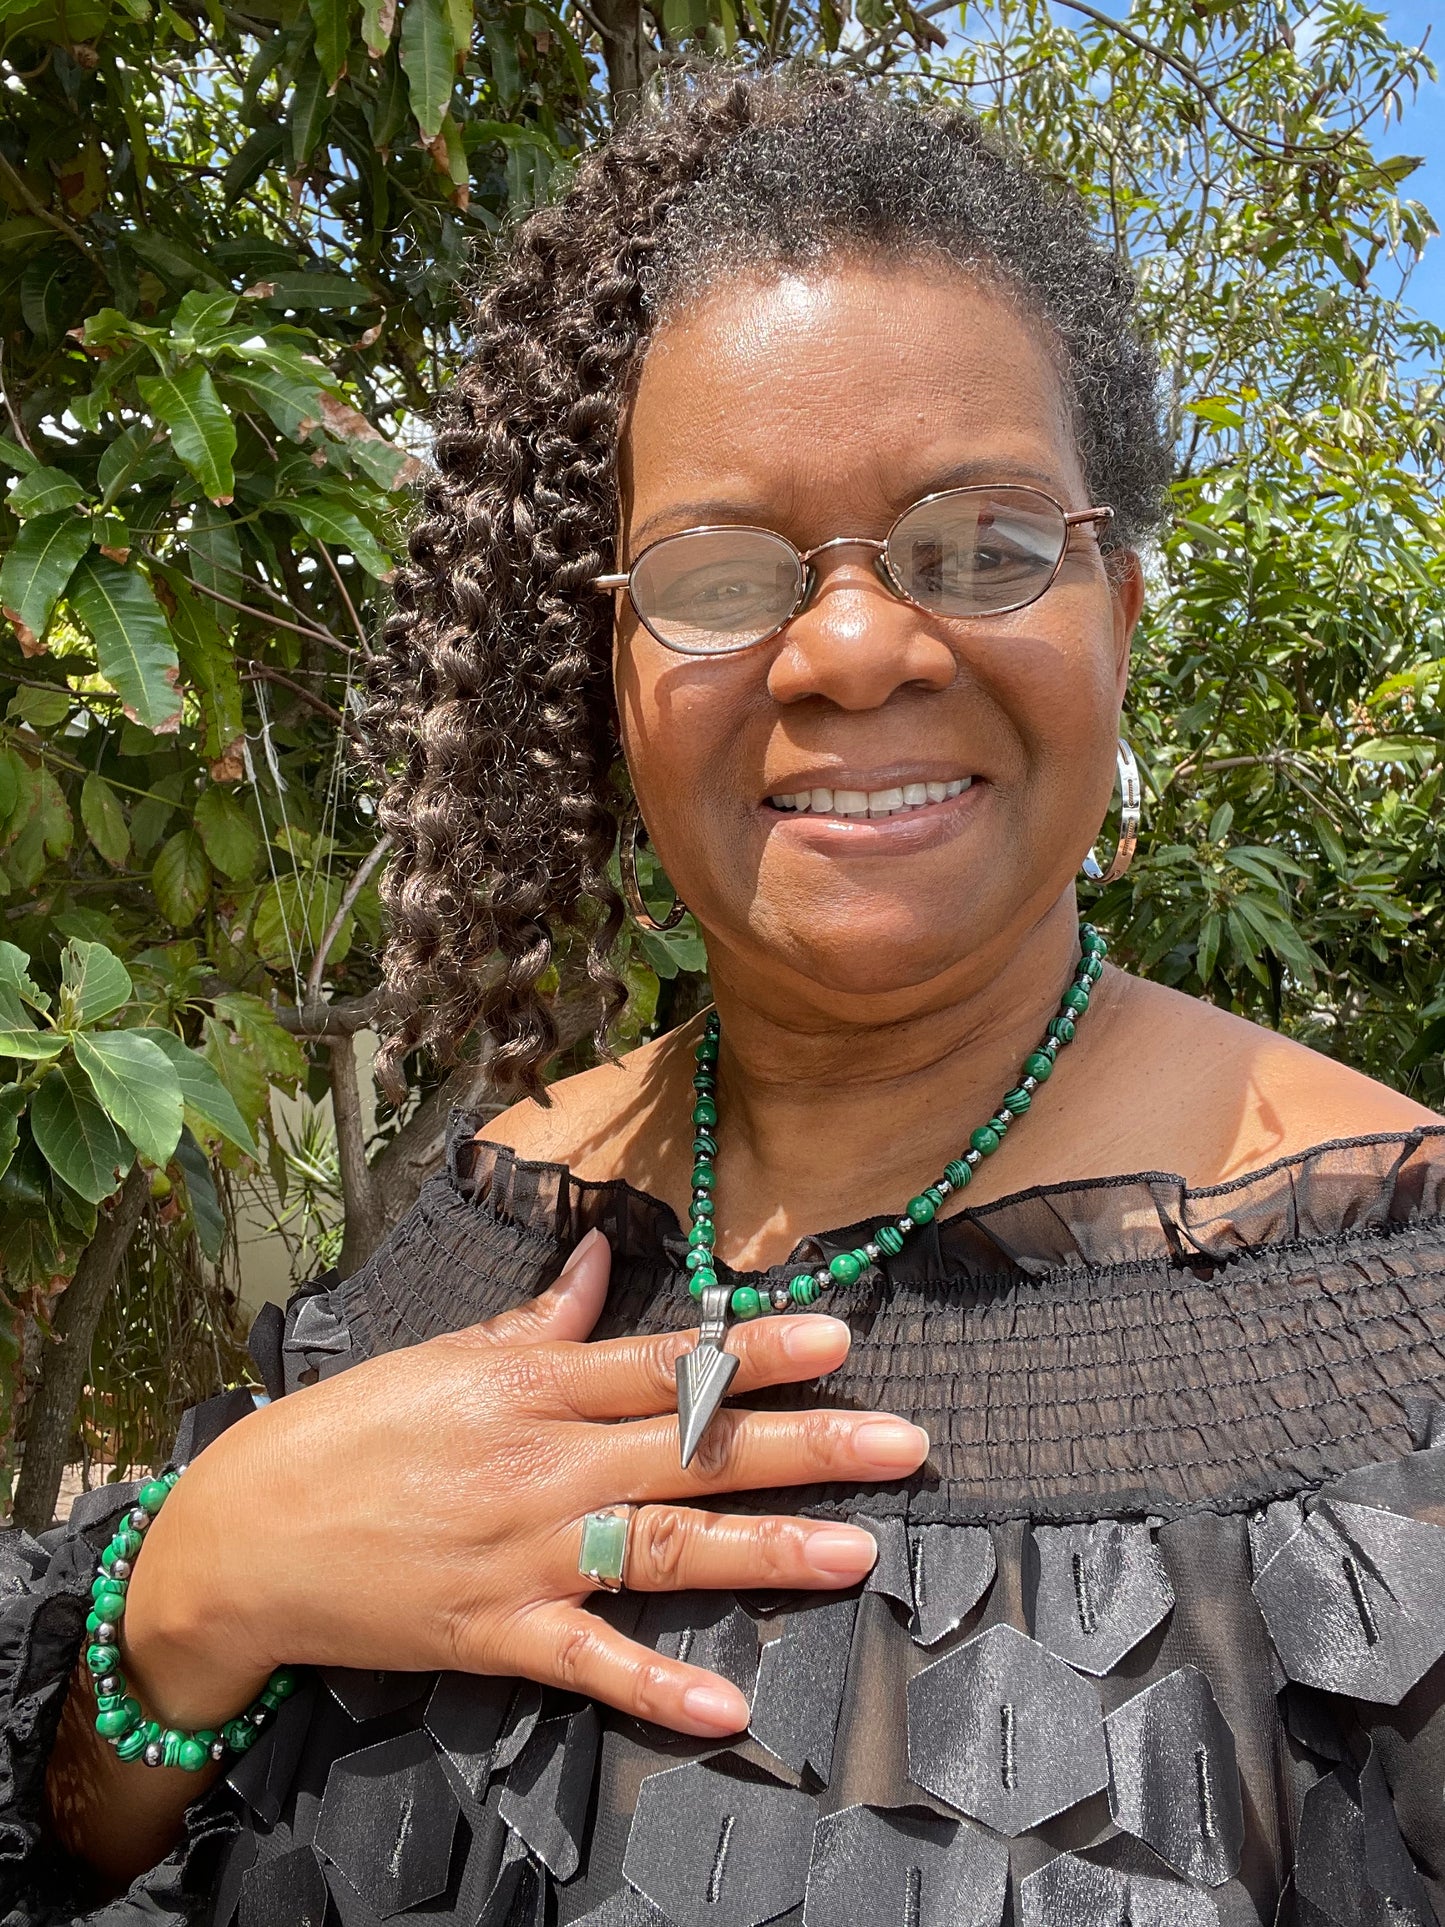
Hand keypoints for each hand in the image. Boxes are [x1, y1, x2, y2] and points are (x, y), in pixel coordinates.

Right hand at [121, 1229, 929, 1739]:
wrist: (240, 1537)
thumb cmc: (344, 1434)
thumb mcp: (440, 1357)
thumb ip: (536, 1319)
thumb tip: (599, 1258)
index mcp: (527, 1387)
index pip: (663, 1363)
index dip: (755, 1350)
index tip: (837, 1336)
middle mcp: (540, 1466)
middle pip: (690, 1450)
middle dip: (806, 1443)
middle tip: (902, 1442)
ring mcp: (522, 1555)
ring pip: (663, 1547)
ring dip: (764, 1550)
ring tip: (857, 1548)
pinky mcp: (495, 1634)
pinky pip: (588, 1663)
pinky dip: (655, 1688)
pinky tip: (727, 1706)